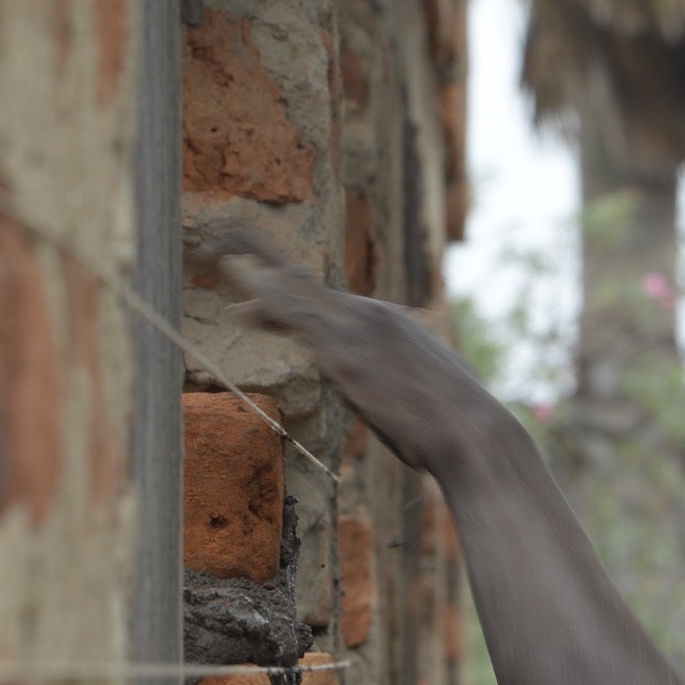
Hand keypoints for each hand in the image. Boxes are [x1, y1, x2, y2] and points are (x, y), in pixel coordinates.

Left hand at [209, 235, 505, 473]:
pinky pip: (294, 319)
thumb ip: (415, 387)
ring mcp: (356, 330)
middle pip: (303, 284)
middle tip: (220, 251)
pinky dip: (262, 302)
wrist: (473, 433)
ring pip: (292, 291)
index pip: (327, 301)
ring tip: (212, 254)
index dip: (287, 296)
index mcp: (391, 322)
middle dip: (260, 265)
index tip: (254, 299)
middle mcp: (371, 314)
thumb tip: (424, 405)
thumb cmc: (456, 429)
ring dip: (250, 273)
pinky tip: (236, 300)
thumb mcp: (433, 396)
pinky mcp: (343, 352)